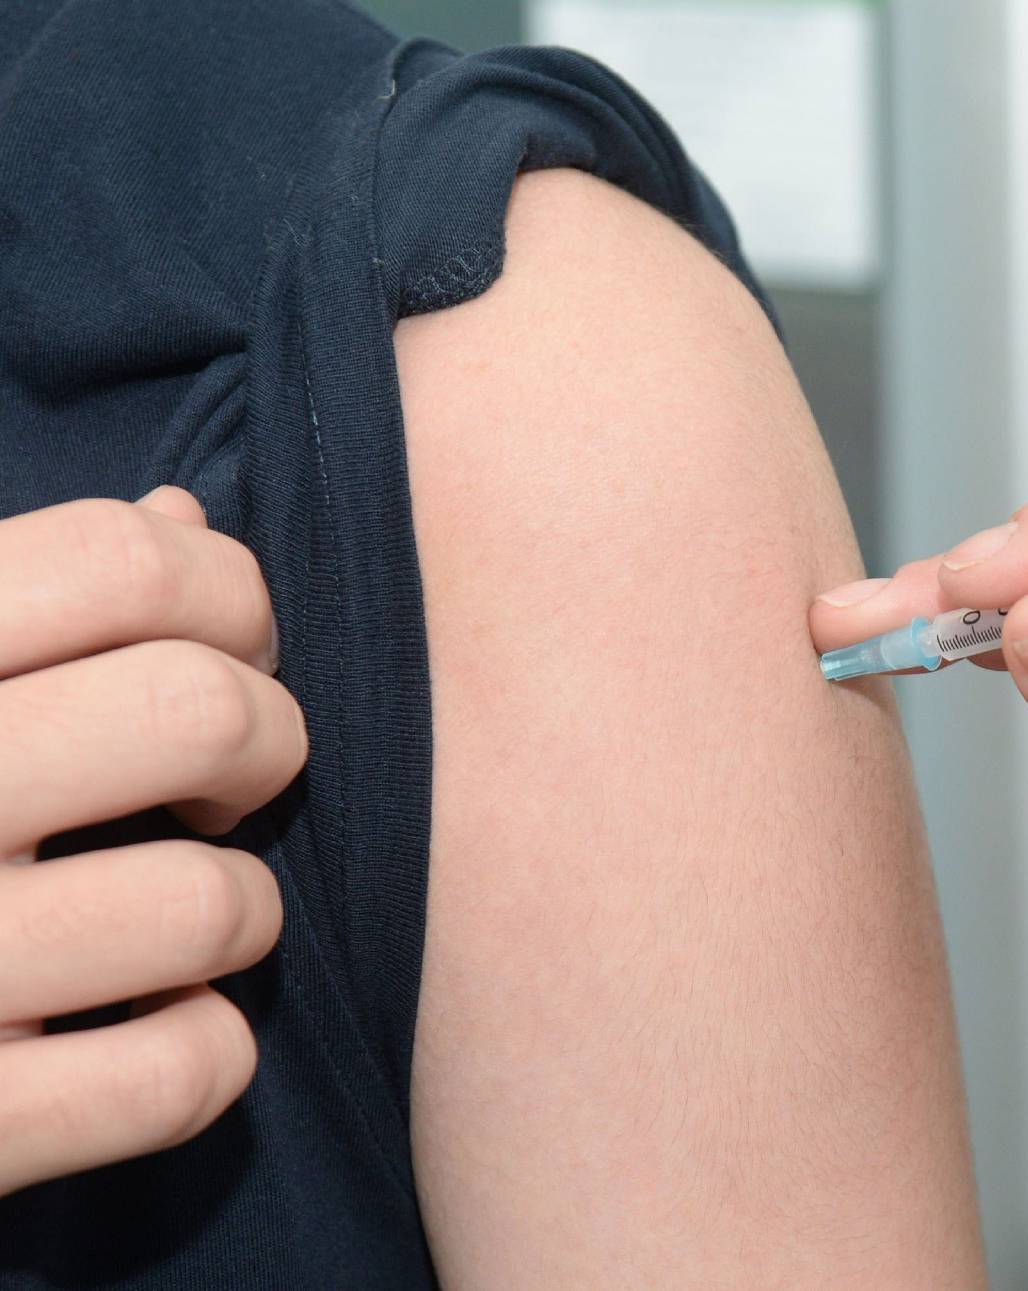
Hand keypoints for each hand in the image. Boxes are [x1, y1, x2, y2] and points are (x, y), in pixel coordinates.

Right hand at [0, 488, 302, 1196]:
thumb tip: (186, 519)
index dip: (229, 597)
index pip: (125, 560)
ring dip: (236, 910)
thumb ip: (19, 598)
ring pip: (216, 905)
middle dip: (263, 742)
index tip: (224, 650)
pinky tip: (141, 1025)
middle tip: (217, 785)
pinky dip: (202, 1049)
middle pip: (205, 711)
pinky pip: (186, 1074)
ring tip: (166, 916)